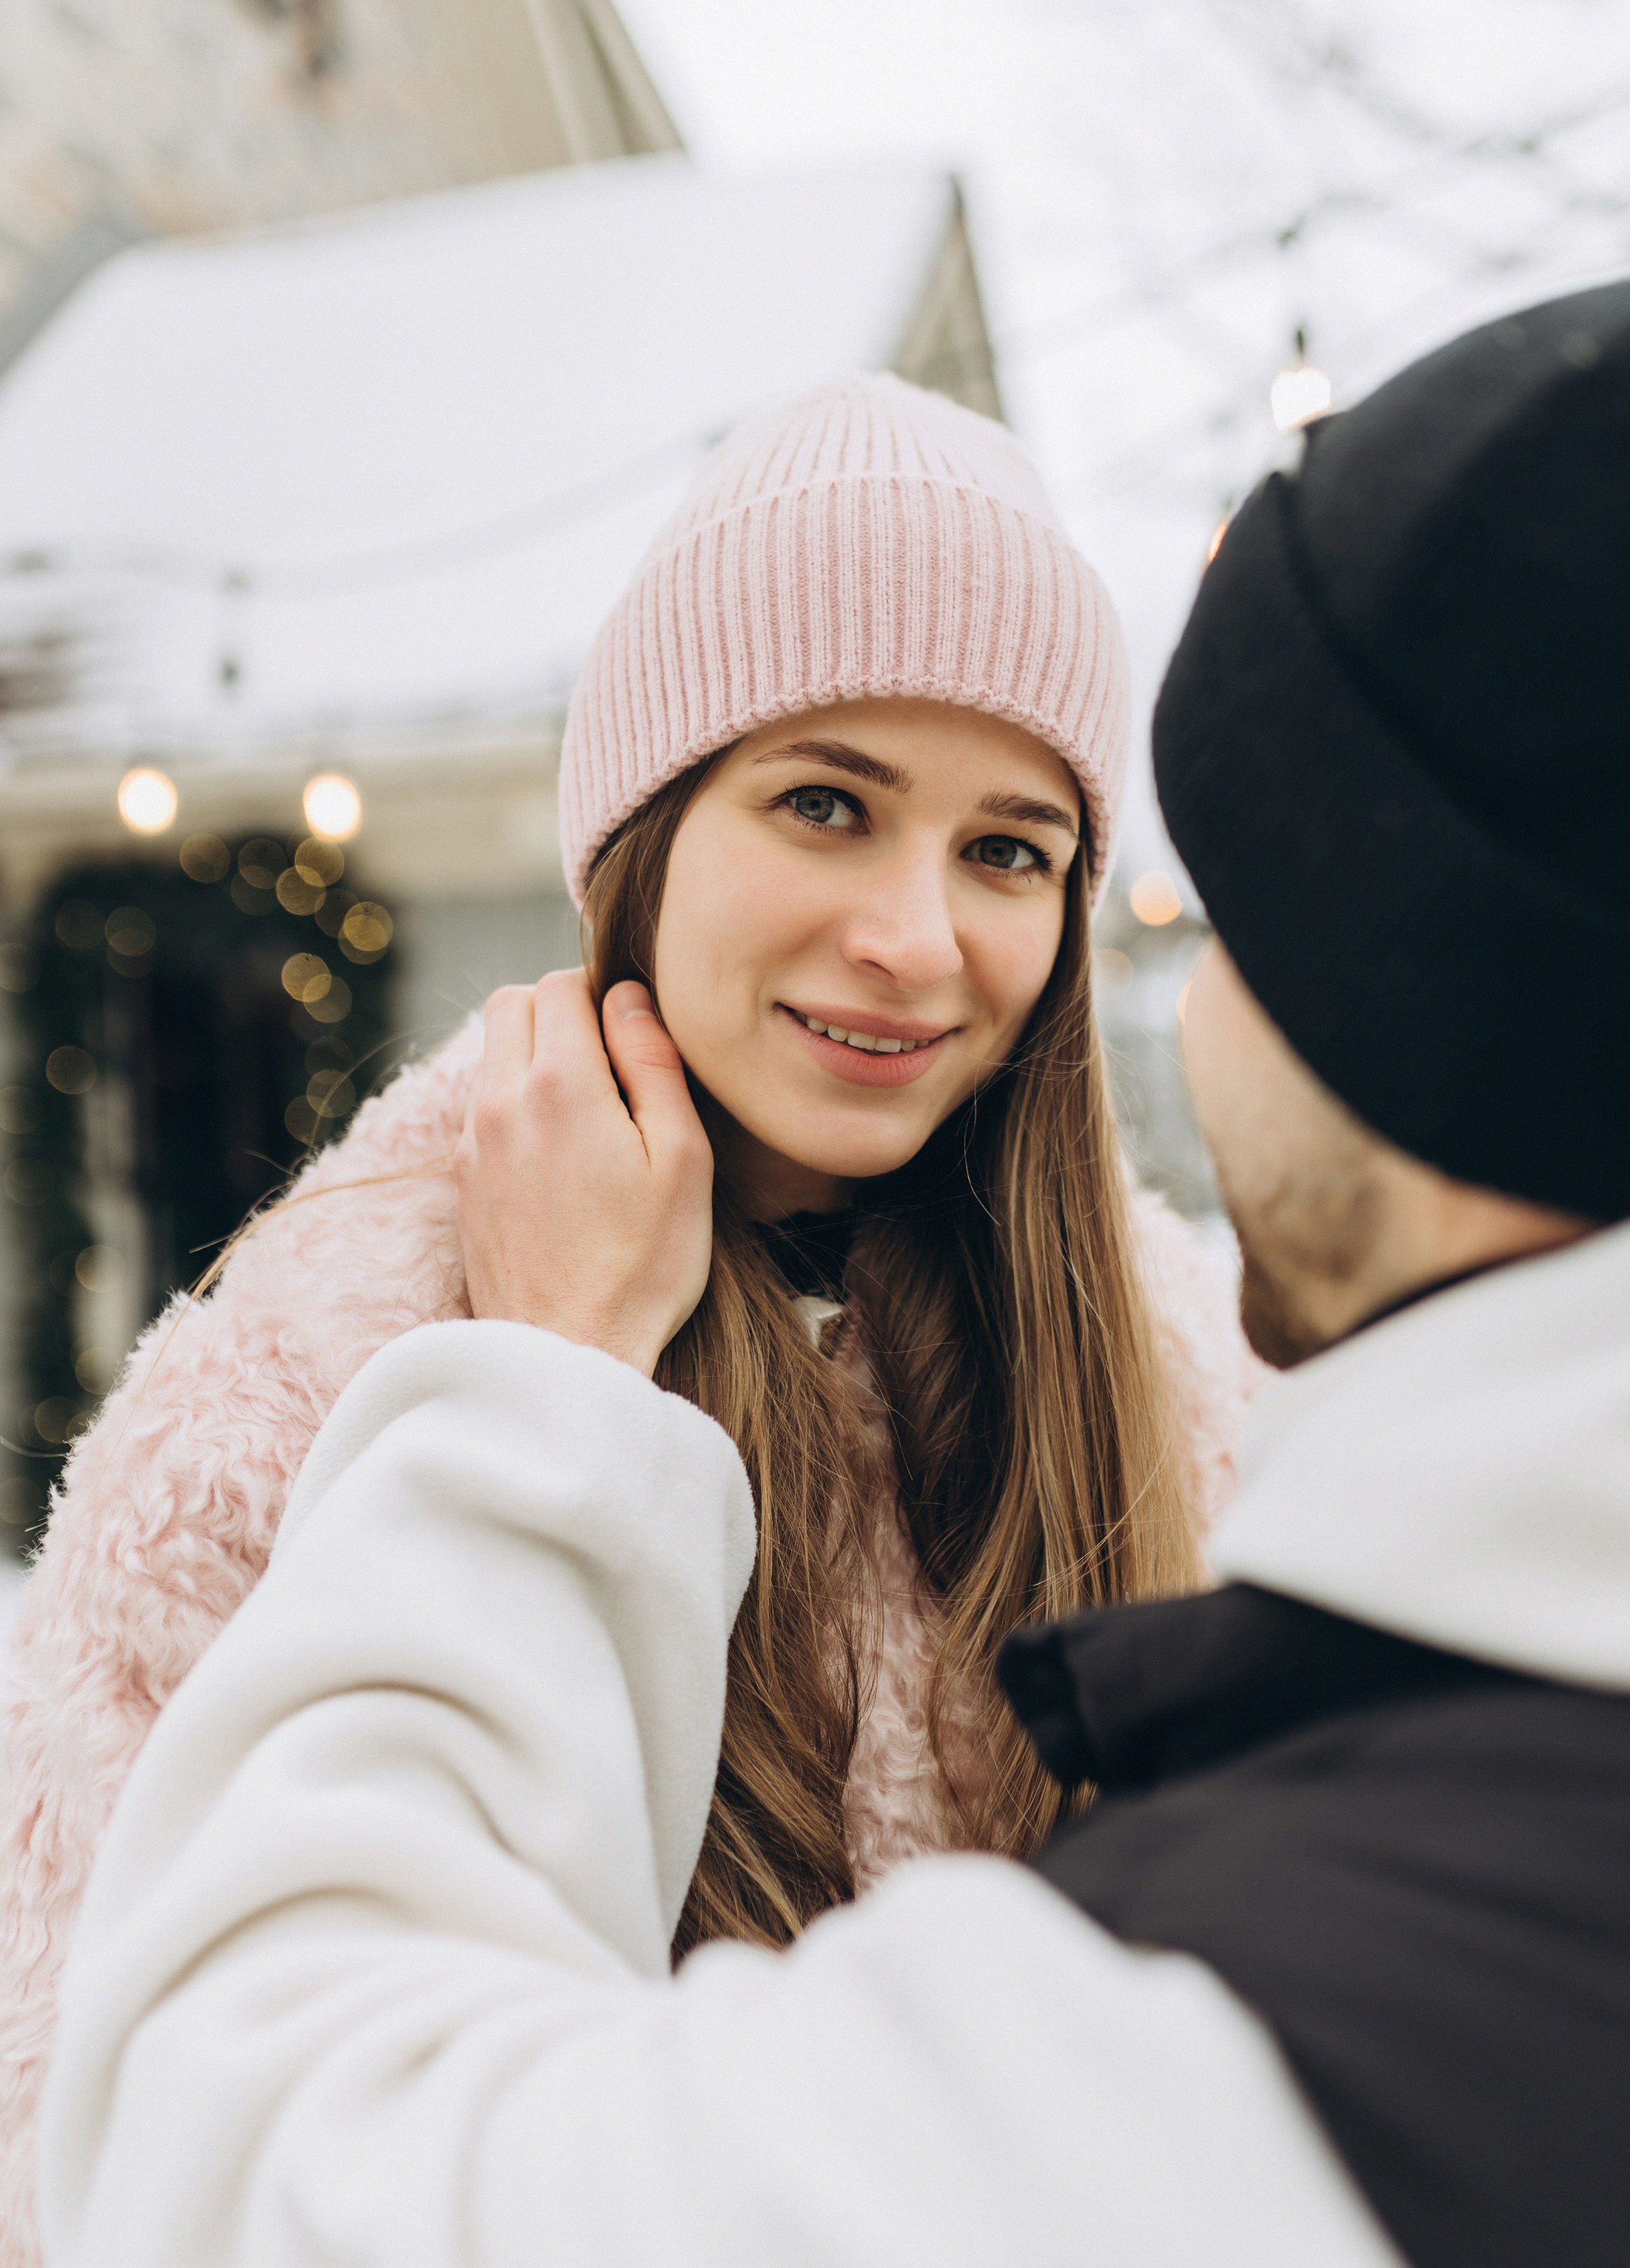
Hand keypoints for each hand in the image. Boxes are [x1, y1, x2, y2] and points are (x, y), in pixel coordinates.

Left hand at [453, 972, 713, 1374]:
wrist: (566, 1355)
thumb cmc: (641, 1267)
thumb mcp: (682, 1161)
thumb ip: (654, 1065)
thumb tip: (627, 999)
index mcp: (561, 1087)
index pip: (561, 984)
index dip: (602, 992)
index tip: (633, 1032)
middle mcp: (501, 1103)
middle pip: (510, 1004)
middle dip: (557, 1010)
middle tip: (608, 1061)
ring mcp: (473, 1143)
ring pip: (491, 1056)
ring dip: (533, 1059)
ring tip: (589, 1116)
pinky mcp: (462, 1181)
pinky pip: (482, 1107)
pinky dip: (516, 1105)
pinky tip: (560, 1157)